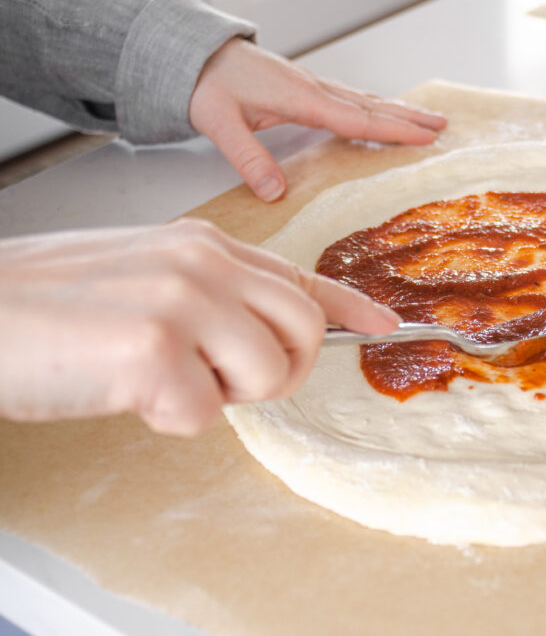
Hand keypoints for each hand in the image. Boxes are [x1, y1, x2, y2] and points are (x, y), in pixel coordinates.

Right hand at [0, 219, 398, 434]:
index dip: (348, 304)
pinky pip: (204, 412)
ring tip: (159, 378)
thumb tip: (258, 332)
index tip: (382, 324)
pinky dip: (167, 417)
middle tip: (221, 379)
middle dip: (278, 370)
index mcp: (202, 244)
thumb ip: (209, 293)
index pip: (298, 275)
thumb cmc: (48, 303)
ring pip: (268, 373)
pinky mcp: (156, 349)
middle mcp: (203, 263)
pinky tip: (123, 390)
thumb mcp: (144, 274)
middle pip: (304, 329)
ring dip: (219, 396)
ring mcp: (183, 300)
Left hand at [188, 38, 446, 201]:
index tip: (424, 138)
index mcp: (301, 99)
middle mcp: (314, 89)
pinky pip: (351, 98)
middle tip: (444, 127)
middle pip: (372, 106)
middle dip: (409, 118)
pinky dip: (376, 107)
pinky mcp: (305, 87)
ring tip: (428, 119)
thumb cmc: (205, 84)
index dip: (392, 130)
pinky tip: (383, 113)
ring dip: (398, 111)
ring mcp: (312, 86)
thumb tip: (274, 193)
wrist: (193, 54)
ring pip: (365, 100)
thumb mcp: (219, 124)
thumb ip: (248, 159)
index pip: (356, 119)